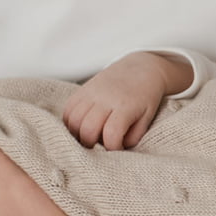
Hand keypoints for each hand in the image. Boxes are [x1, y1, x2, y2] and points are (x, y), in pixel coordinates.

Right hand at [62, 52, 189, 148]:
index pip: (111, 134)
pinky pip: (68, 109)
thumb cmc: (146, 96)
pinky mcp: (83, 89)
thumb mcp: (147, 117)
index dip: (112, 148)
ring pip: (73, 120)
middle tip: (99, 145)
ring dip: (78, 134)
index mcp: (125, 106)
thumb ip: (134, 136)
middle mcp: (106, 98)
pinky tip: (81, 126)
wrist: (141, 67)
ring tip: (89, 136)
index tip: (117, 148)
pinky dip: (70, 122)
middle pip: (88, 129)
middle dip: (91, 144)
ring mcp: (92, 92)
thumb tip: (116, 148)